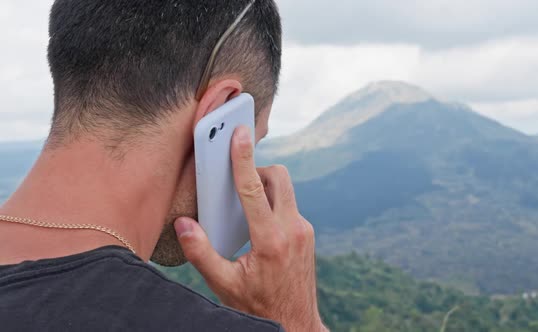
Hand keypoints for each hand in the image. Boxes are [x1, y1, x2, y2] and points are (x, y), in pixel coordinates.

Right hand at [174, 126, 327, 331]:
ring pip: (285, 190)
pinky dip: (272, 204)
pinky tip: (258, 225)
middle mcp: (293, 230)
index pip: (254, 189)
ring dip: (265, 187)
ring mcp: (304, 230)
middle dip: (257, 170)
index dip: (243, 158)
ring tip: (244, 207)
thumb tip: (183, 224)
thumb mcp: (223, 285)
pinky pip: (289, 205)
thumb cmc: (257, 306)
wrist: (295, 322)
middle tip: (237, 183)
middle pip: (278, 177)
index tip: (239, 134)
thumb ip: (200, 253)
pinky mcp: (307, 233)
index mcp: (270, 240)